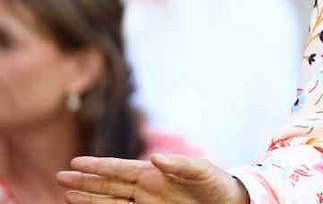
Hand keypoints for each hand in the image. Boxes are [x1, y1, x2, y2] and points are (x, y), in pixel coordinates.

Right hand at [57, 154, 248, 203]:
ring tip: (67, 193)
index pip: (119, 168)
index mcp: (154, 173)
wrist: (228, 203)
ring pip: (110, 200)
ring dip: (89, 197)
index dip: (98, 166)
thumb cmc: (215, 184)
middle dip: (84, 181)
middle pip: (108, 184)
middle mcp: (145, 188)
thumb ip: (180, 164)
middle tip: (60, 176)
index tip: (75, 162)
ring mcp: (146, 203)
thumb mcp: (201, 171)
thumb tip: (155, 157)